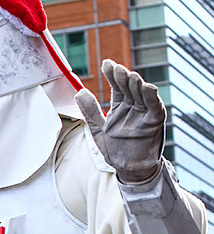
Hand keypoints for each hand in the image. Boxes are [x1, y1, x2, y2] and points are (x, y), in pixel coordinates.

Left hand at [77, 59, 164, 183]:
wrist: (129, 170)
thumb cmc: (115, 150)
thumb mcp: (98, 129)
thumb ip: (90, 111)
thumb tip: (79, 92)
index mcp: (120, 106)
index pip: (117, 86)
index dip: (112, 75)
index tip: (107, 64)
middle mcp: (133, 107)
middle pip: (129, 88)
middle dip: (123, 78)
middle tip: (117, 70)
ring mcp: (144, 114)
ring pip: (142, 94)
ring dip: (137, 85)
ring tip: (131, 76)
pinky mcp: (154, 123)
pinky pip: (155, 108)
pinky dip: (153, 98)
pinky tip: (148, 88)